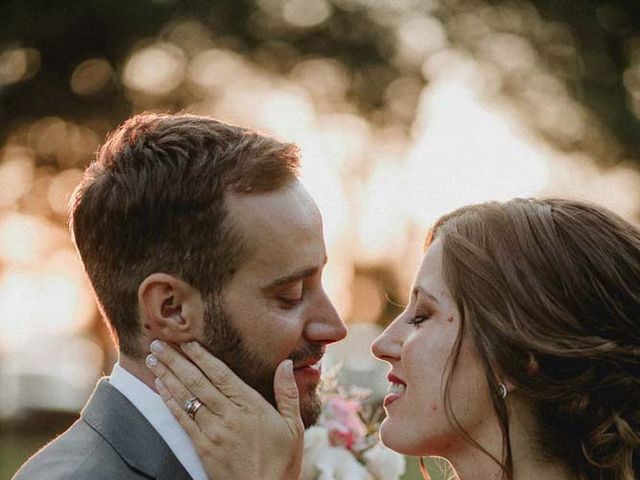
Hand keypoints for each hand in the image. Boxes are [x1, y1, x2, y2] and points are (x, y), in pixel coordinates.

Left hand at [146, 340, 303, 479]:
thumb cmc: (282, 461)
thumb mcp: (294, 426)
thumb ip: (288, 392)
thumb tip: (285, 362)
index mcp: (251, 406)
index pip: (221, 374)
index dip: (202, 356)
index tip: (187, 340)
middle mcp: (229, 415)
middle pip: (198, 381)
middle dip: (176, 359)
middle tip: (159, 342)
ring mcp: (213, 432)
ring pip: (186, 397)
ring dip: (167, 375)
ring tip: (153, 358)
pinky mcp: (202, 448)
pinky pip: (182, 419)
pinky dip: (169, 400)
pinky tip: (160, 386)